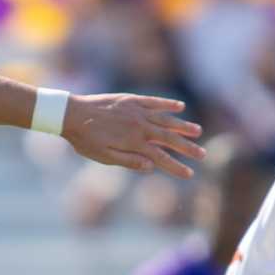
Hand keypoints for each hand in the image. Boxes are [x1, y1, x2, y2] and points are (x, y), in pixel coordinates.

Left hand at [62, 93, 203, 176]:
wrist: (71, 114)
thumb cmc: (85, 140)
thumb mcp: (104, 157)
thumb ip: (129, 161)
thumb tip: (151, 167)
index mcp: (134, 142)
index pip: (161, 158)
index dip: (176, 167)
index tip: (190, 174)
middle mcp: (140, 126)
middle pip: (169, 139)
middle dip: (187, 148)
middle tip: (202, 155)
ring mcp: (137, 111)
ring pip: (166, 119)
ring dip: (183, 126)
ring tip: (198, 132)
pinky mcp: (131, 100)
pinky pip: (154, 102)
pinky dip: (167, 104)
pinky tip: (180, 106)